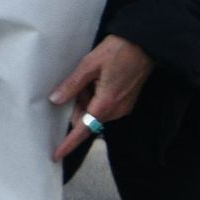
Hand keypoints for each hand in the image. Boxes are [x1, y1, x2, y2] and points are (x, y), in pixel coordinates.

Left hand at [50, 33, 152, 162]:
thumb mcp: (89, 65)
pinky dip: (96, 97)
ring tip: (92, 75)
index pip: (83, 129)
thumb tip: (55, 100)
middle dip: (78, 105)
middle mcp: (117, 110)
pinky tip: (98, 79)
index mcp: (106, 104)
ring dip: (87, 99)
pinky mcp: (127, 102)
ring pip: (95, 112)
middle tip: (80, 82)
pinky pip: (105, 107)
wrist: (144, 45)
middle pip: (87, 119)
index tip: (57, 155)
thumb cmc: (117, 52)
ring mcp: (124, 107)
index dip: (69, 143)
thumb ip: (72, 85)